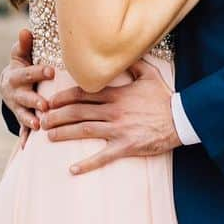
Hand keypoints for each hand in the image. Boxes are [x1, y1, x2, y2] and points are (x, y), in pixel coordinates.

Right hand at [0, 28, 54, 145]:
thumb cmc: (22, 66)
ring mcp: (17, 108)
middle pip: (24, 97)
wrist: (9, 86)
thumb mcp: (20, 55)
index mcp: (16, 76)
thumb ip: (24, 45)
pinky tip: (29, 147)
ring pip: (23, 115)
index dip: (39, 72)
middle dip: (34, 101)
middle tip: (45, 104)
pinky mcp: (21, 118)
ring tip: (39, 125)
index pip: (28, 73)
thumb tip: (25, 30)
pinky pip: (23, 130)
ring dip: (30, 120)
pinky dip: (26, 138)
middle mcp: (15, 94)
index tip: (52, 71)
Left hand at [40, 59, 179, 174]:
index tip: (51, 100)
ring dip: (64, 133)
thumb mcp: (149, 74)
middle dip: (57, 114)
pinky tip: (72, 169)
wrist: (181, 119)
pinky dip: (87, 164)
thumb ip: (133, 64)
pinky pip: (103, 156)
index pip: (84, 93)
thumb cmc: (164, 97)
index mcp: (116, 94)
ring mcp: (118, 129)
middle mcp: (113, 111)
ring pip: (85, 130)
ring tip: (49, 135)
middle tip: (41, 118)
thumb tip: (122, 53)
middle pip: (79, 112)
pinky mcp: (126, 146)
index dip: (64, 97)